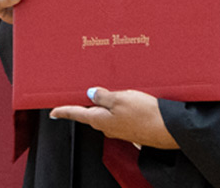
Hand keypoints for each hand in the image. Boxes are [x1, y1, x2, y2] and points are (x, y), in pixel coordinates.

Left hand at [50, 87, 178, 149]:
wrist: (167, 129)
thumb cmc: (144, 114)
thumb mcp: (120, 99)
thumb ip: (103, 96)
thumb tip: (91, 94)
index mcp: (101, 120)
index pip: (77, 114)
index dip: (63, 111)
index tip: (52, 112)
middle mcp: (107, 126)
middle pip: (89, 113)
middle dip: (83, 103)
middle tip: (76, 93)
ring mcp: (118, 128)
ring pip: (104, 113)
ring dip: (101, 102)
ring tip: (101, 89)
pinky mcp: (129, 127)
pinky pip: (115, 115)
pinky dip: (113, 105)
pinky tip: (120, 98)